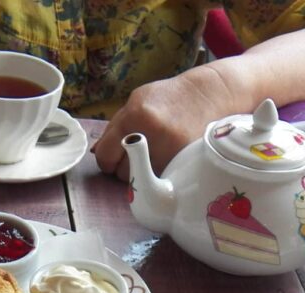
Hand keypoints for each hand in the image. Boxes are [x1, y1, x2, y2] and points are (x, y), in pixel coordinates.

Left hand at [93, 67, 234, 183]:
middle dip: (128, 166)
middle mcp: (152, 137)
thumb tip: (97, 154)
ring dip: (145, 174)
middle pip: (123, 174)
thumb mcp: (136, 102)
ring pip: (142, 183)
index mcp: (134, 117)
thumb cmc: (167, 99)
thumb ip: (114, 128)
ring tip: (157, 154)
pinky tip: (168, 159)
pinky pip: (161, 183)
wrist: (207, 97)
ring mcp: (170, 154)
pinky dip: (161, 176)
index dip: (107, 159)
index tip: (114, 157)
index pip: (105, 157)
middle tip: (142, 150)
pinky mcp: (184, 166)